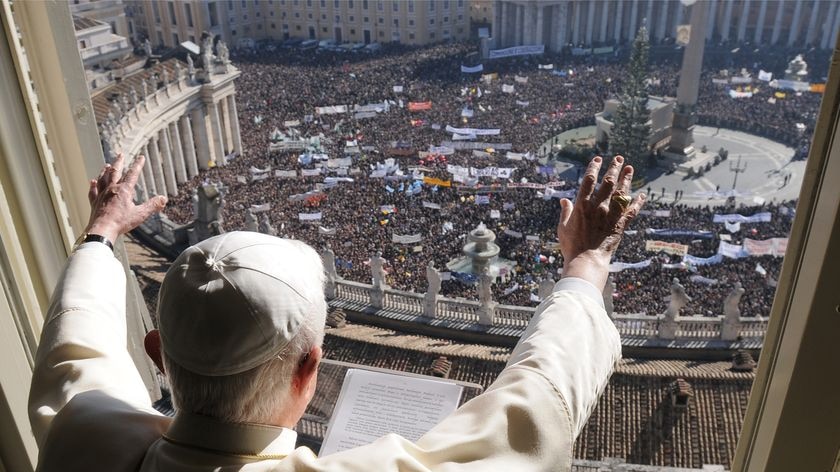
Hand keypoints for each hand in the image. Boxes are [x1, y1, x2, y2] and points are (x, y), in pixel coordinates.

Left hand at [84, 154, 166, 242]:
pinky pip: (93, 191)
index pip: (132, 174)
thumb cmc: (121, 223)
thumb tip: (164, 199)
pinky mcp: (94, 203)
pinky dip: (93, 185)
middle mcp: (111, 189)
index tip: (141, 157)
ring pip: (102, 179)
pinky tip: (92, 182)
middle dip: (119, 162)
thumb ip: (153, 205)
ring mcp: (101, 195)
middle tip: (121, 154)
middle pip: (115, 172)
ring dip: (105, 171)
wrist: (102, 230)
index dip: (138, 165)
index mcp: (124, 190)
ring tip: (107, 165)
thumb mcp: (140, 214)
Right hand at [557, 155, 644, 288]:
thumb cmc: (572, 246)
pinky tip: (642, 195)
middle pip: (608, 182)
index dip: (594, 167)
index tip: (598, 159)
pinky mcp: (620, 225)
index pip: (589, 180)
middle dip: (614, 168)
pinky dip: (638, 202)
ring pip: (621, 193)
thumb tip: (564, 200)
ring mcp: (611, 215)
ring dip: (626, 179)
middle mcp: (598, 206)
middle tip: (619, 158)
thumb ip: (565, 212)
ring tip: (629, 168)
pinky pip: (632, 211)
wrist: (587, 260)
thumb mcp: (563, 227)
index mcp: (582, 205)